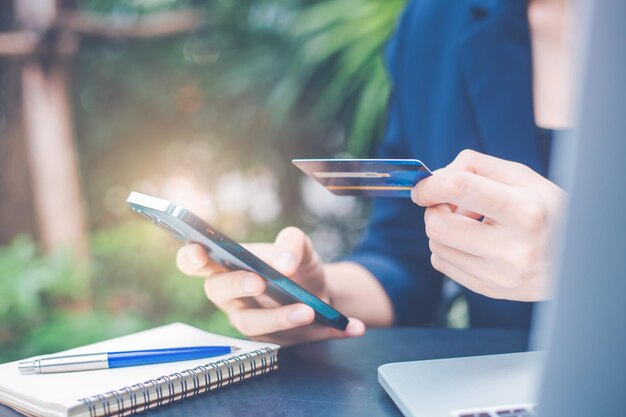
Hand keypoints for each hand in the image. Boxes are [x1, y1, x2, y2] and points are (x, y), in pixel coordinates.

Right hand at [176, 226, 364, 344]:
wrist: (321, 289)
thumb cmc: (297, 263)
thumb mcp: (300, 246)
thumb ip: (292, 243)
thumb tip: (284, 263)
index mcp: (227, 265)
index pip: (195, 261)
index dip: (190, 257)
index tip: (198, 252)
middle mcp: (230, 295)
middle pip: (217, 291)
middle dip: (236, 285)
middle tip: (258, 281)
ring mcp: (248, 319)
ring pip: (252, 323)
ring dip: (280, 317)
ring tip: (308, 310)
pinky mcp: (272, 339)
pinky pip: (292, 340)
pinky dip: (324, 332)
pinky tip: (351, 327)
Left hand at [412, 150, 565, 300]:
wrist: (577, 260)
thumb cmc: (545, 211)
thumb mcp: (523, 178)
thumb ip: (476, 166)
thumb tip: (436, 177)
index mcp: (526, 211)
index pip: (459, 188)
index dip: (431, 185)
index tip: (422, 187)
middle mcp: (514, 248)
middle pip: (437, 225)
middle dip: (434, 210)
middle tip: (451, 205)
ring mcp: (502, 276)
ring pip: (436, 246)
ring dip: (443, 229)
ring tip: (471, 223)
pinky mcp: (491, 290)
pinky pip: (443, 264)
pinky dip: (448, 248)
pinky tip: (474, 242)